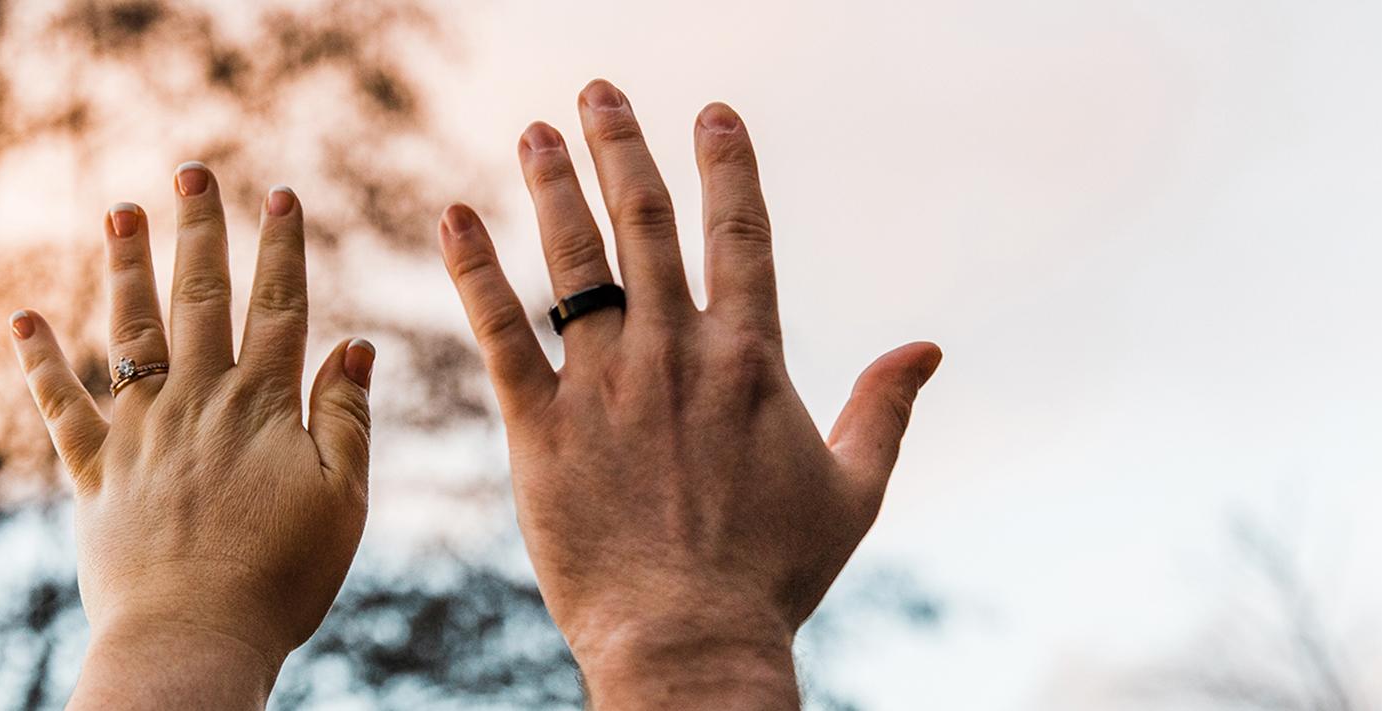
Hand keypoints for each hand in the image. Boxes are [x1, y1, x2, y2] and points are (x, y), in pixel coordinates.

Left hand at [11, 164, 373, 708]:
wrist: (193, 637)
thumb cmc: (281, 578)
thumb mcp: (343, 500)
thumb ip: (346, 417)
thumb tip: (357, 344)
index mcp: (263, 405)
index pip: (279, 307)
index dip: (283, 248)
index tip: (281, 195)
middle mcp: (197, 402)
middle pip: (200, 299)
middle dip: (201, 231)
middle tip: (192, 172)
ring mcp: (140, 433)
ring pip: (131, 332)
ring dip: (125, 267)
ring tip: (119, 211)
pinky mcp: (94, 473)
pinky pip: (62, 407)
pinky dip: (42, 362)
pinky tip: (25, 319)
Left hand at [437, 80, 941, 707]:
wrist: (689, 638)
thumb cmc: (774, 573)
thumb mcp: (853, 489)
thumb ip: (886, 409)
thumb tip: (928, 347)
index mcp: (749, 359)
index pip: (739, 234)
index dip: (727, 166)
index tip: (712, 111)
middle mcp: (673, 352)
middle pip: (645, 224)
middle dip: (622, 147)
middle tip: (598, 91)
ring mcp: (603, 384)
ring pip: (573, 261)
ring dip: (553, 186)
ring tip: (535, 131)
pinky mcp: (540, 426)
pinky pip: (500, 332)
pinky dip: (475, 270)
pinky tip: (453, 217)